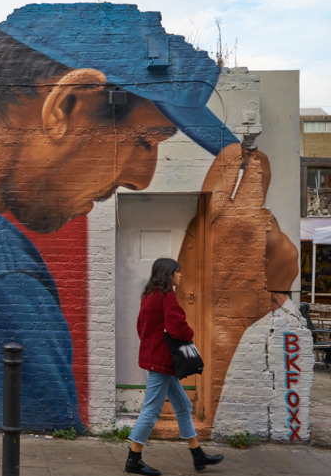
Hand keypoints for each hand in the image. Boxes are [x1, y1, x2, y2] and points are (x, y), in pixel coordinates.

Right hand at [177, 142, 297, 422]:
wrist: (210, 324)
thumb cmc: (193, 289)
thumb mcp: (190, 242)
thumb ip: (207, 217)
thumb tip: (219, 202)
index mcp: (217, 216)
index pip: (230, 172)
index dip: (235, 158)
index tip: (240, 151)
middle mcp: (248, 224)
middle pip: (256, 190)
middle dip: (252, 186)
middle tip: (250, 179)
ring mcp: (270, 242)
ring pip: (267, 222)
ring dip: (257, 231)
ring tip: (238, 257)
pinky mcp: (286, 260)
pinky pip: (278, 245)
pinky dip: (268, 252)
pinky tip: (252, 267)